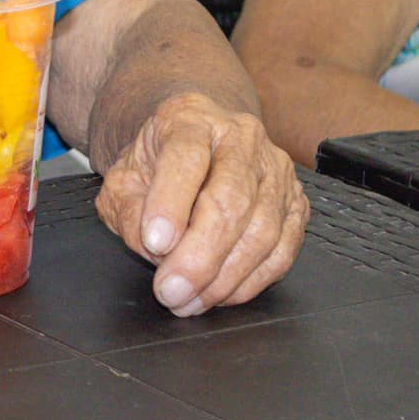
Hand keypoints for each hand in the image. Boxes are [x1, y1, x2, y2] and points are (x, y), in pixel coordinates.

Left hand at [94, 91, 306, 316]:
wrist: (189, 144)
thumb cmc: (156, 163)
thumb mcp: (123, 178)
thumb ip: (128, 209)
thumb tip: (155, 247)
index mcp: (191, 118)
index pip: (186, 157)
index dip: (171, 203)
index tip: (154, 243)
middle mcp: (240, 137)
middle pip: (231, 199)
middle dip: (199, 256)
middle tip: (171, 290)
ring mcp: (275, 170)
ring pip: (262, 230)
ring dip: (223, 277)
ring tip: (189, 300)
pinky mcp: (296, 203)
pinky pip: (282, 251)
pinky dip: (250, 282)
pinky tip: (220, 293)